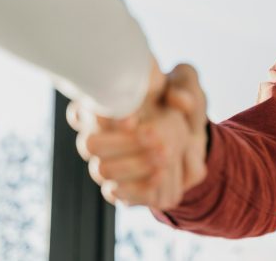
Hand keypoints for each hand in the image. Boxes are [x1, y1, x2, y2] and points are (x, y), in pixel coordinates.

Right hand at [69, 62, 208, 208]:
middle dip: (122, 143)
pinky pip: (116, 193)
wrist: (194, 136)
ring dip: (135, 165)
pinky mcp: (120, 187)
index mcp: (107, 105)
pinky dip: (139, 187)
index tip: (132, 120)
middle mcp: (99, 134)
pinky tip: (160, 175)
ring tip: (167, 155)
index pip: (81, 111)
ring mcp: (107, 162)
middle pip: (89, 144)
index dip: (99, 116)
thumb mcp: (187, 83)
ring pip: (103, 170)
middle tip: (156, 136)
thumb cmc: (179, 101)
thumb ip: (184, 84)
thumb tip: (180, 100)